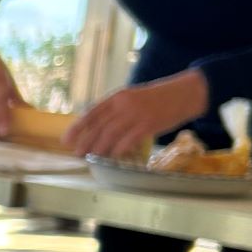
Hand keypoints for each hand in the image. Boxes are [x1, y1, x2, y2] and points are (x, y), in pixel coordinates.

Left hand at [67, 70, 210, 157]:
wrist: (184, 93)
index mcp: (118, 96)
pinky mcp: (149, 124)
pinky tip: (113, 156)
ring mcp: (136, 114)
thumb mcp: (133, 98)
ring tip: (92, 157)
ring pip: (110, 134)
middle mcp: (123, 104)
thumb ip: (117, 111)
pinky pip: (129, 139)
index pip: (92, 112)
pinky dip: (119, 149)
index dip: (78, 127)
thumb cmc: (158, 98)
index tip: (67, 139)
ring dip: (99, 148)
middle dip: (86, 141)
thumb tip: (100, 128)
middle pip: (98, 126)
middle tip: (77, 153)